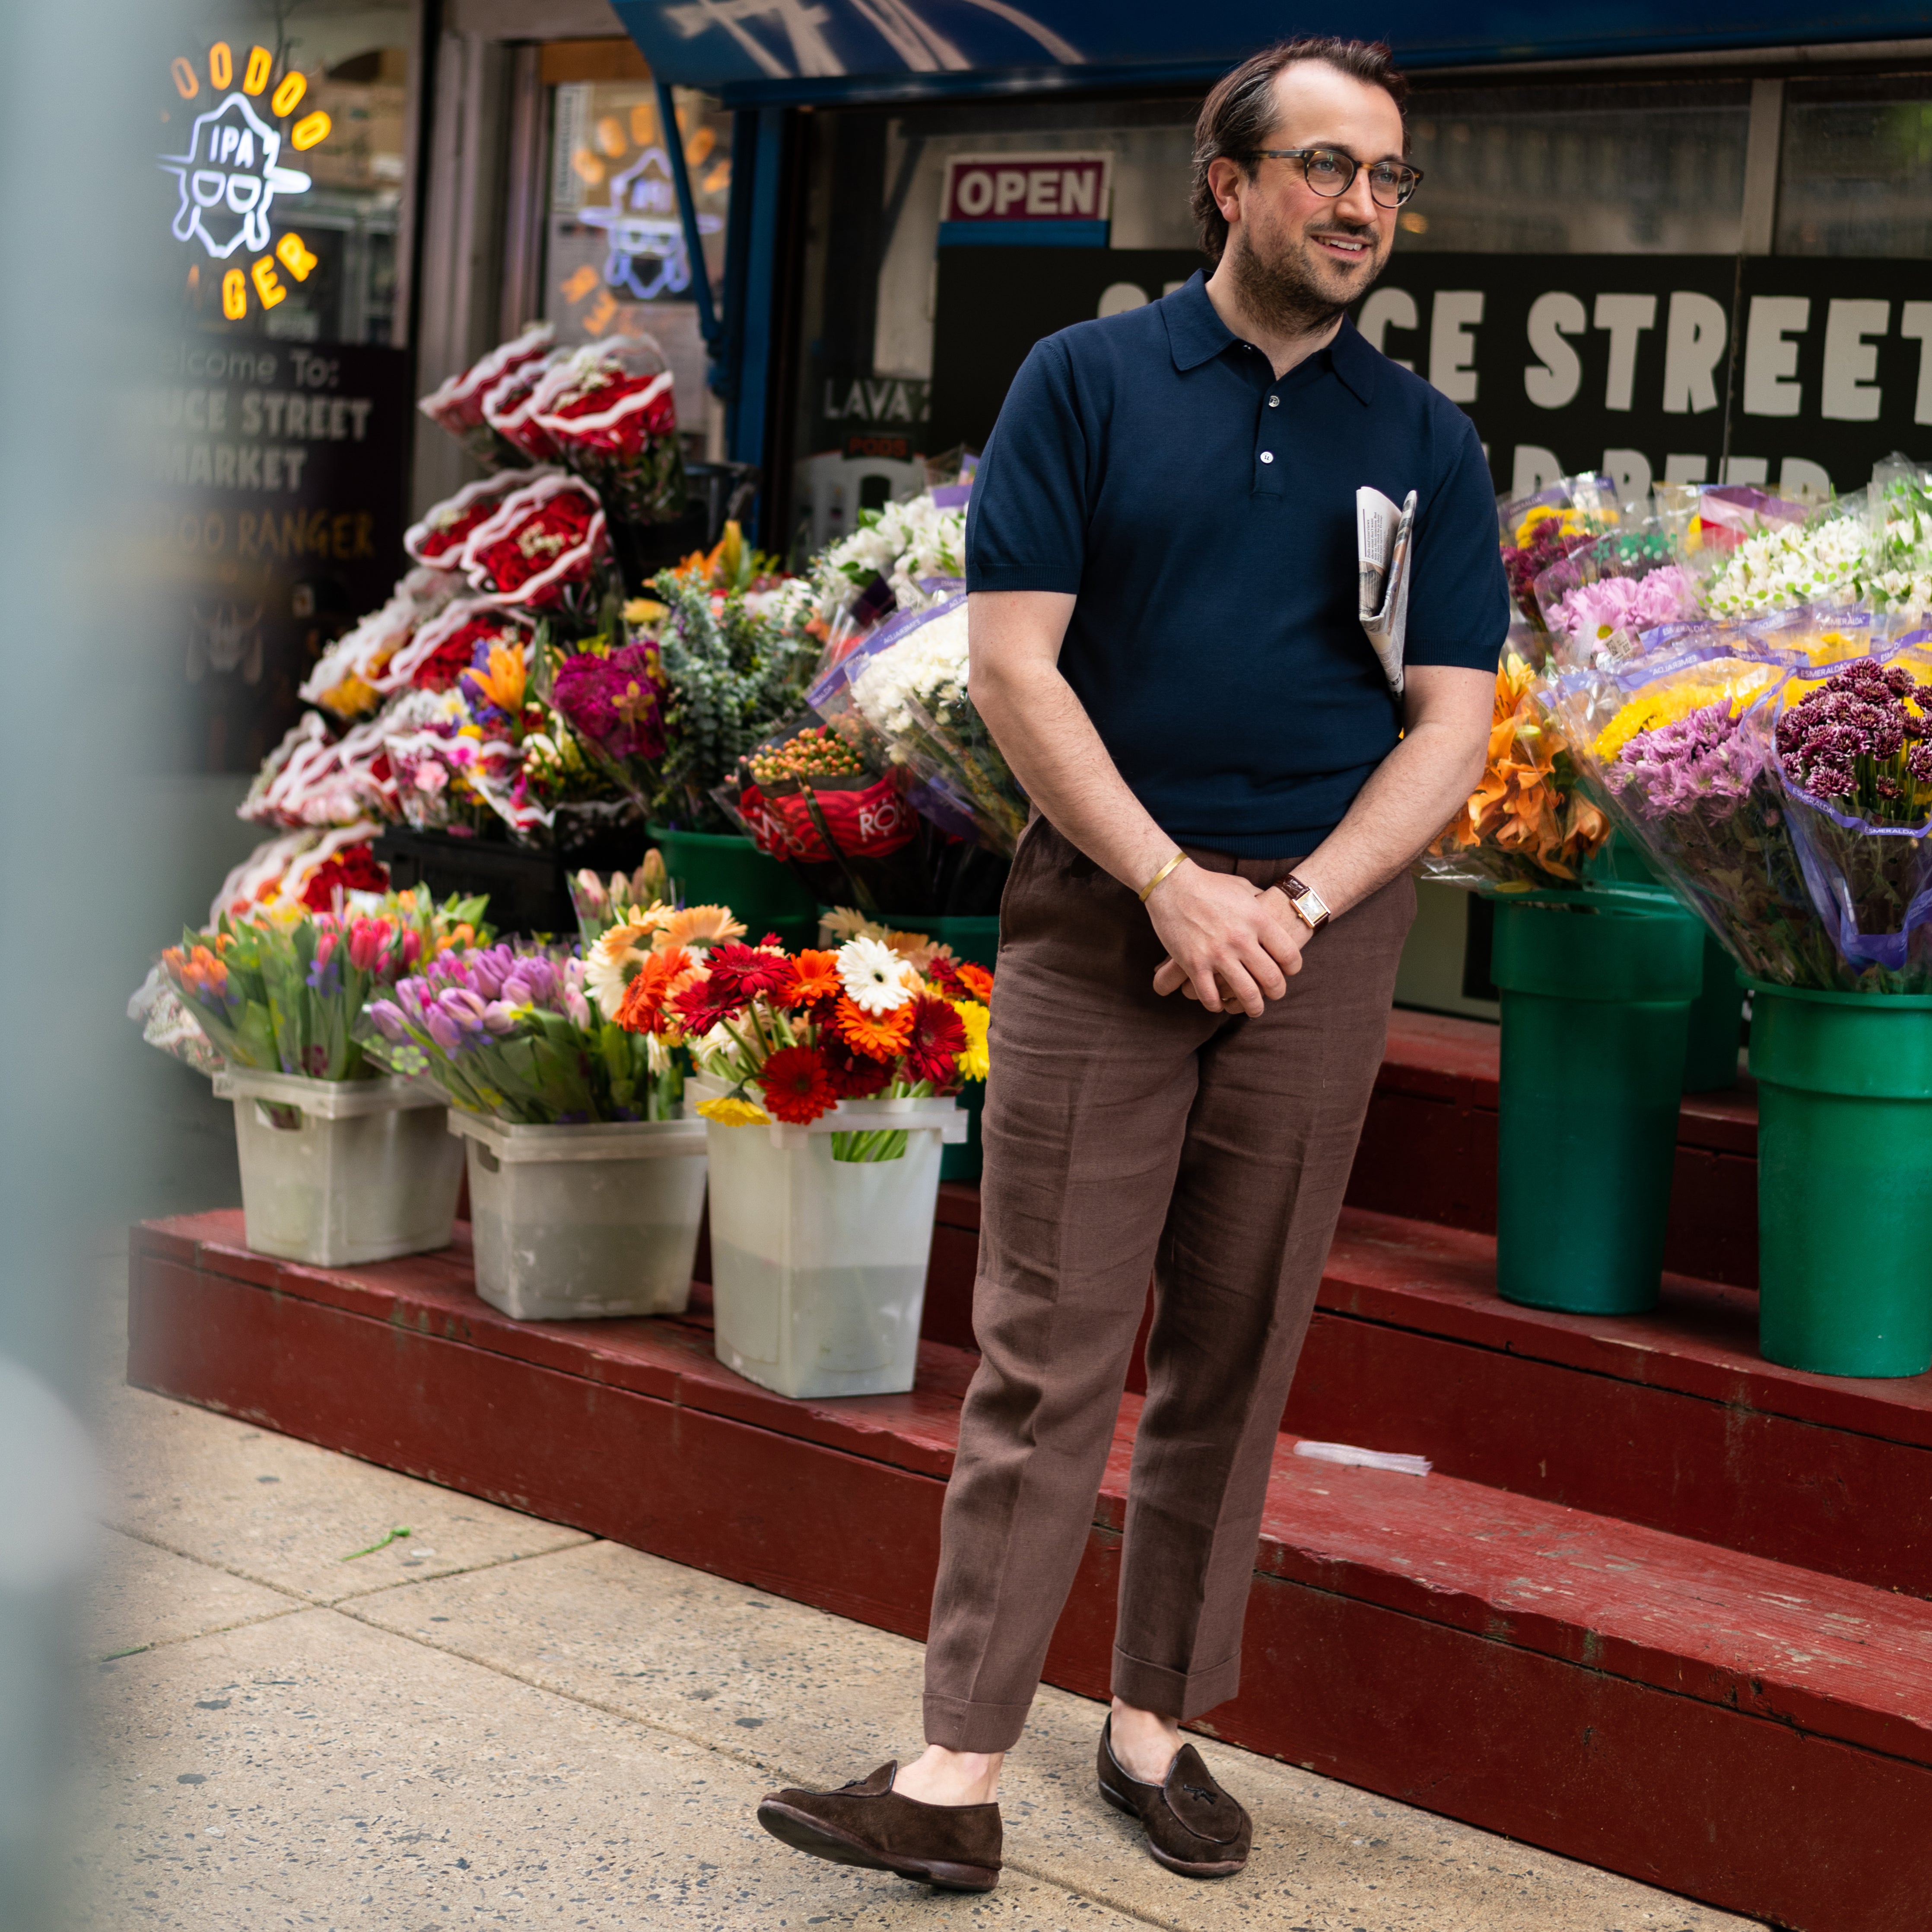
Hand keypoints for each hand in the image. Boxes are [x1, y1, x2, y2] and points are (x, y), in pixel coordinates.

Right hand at [1145, 867, 1303, 1015]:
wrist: (1172, 884)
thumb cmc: (1209, 884)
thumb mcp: (1243, 887)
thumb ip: (1260, 902)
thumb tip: (1272, 906)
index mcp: (1258, 920)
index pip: (1289, 955)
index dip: (1293, 969)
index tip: (1288, 972)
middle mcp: (1241, 939)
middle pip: (1272, 979)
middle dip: (1277, 992)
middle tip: (1274, 994)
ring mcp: (1217, 953)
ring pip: (1246, 994)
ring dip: (1253, 1007)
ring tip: (1253, 1009)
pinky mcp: (1194, 963)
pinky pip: (1210, 996)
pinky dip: (1217, 1005)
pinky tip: (1218, 1003)